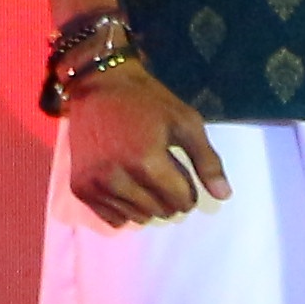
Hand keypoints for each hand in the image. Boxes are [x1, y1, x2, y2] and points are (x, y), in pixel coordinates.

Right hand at [61, 68, 232, 225]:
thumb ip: (207, 160)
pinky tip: (123, 184)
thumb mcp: (185, 122)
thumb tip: (224, 195)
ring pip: (138, 217)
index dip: (188, 189)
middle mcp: (118, 178)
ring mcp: (95, 184)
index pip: (181, 201)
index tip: (179, 171)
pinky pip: (112, 218)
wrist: (96, 85)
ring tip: (140, 175)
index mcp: (146, 161)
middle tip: (160, 171)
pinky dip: (123, 207)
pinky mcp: (80, 188)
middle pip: (161, 211)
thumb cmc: (146, 101)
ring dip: (146, 203)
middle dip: (168, 196)